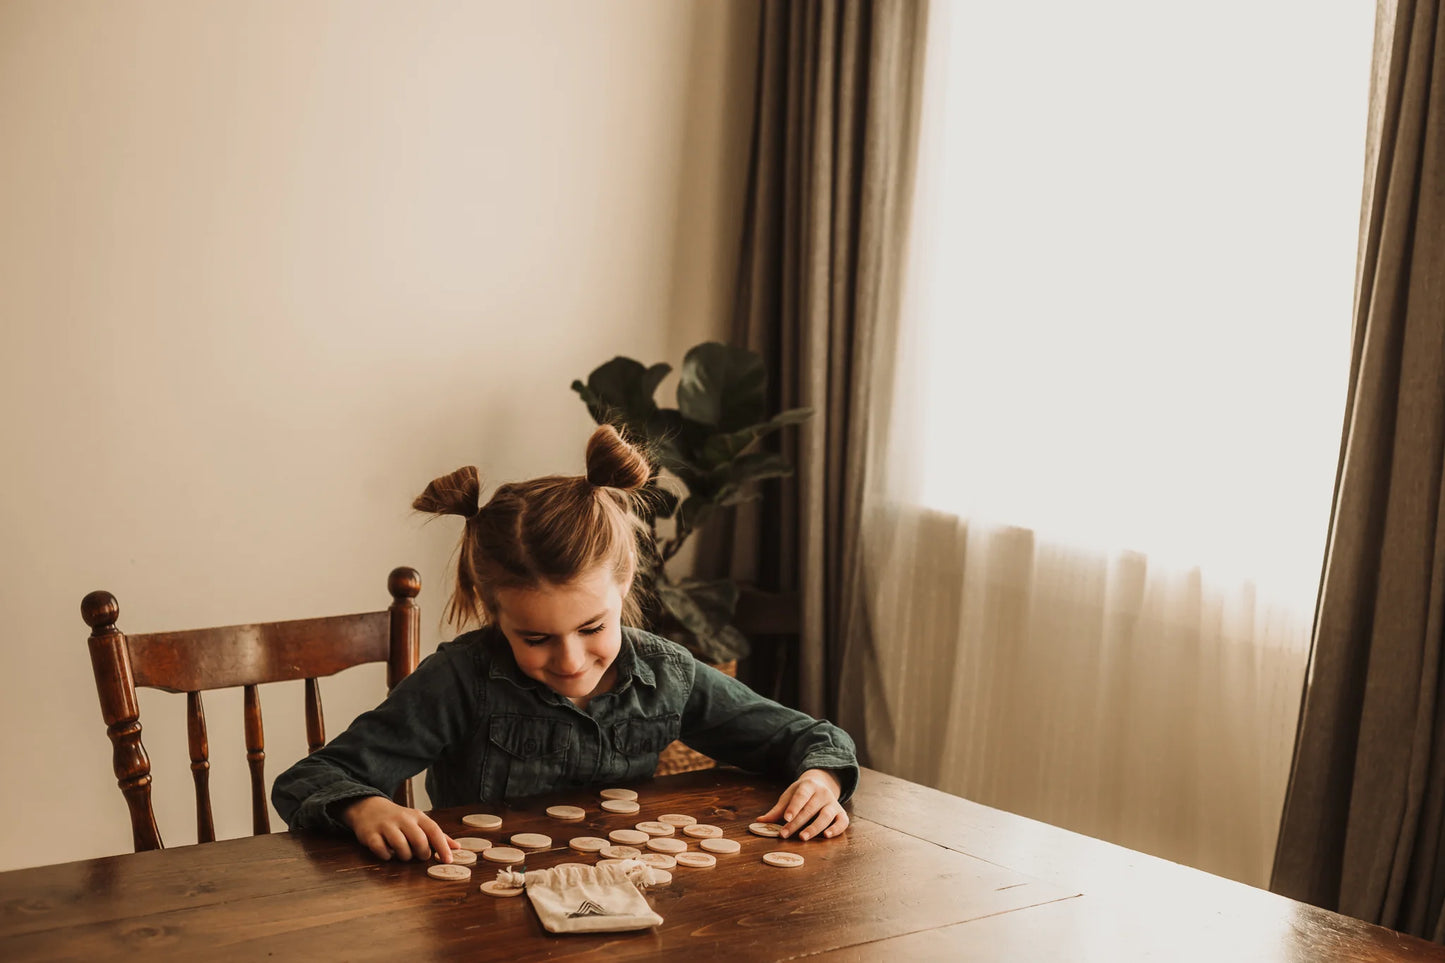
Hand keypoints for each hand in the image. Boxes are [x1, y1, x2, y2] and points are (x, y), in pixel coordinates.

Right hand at [341, 796, 455, 861]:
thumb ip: (438, 835)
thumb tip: (457, 847)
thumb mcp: (419, 822)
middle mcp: (403, 819)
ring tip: (403, 854)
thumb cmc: (399, 819)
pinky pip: (381, 850)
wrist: (370, 808)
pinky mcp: (370, 834)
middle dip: (422, 853)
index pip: (434, 831)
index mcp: (417, 816)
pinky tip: (388, 853)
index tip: (448, 860)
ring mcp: (386, 826)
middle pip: (419, 840)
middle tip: (419, 856)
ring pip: (400, 846)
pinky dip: (386, 856)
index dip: (443, 847)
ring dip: (404, 856)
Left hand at [757, 769, 849, 840]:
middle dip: (797, 823)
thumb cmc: (801, 794)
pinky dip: (836, 829)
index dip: (793, 807)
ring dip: (814, 828)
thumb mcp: (788, 796)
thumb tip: (759, 821)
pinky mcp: (841, 813)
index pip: (800, 796)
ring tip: (803, 837)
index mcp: (808, 786)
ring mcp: (833, 803)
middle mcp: (822, 793)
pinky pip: (842, 822)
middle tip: (785, 834)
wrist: (821, 784)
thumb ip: (777, 810)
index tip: (785, 818)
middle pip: (810, 809)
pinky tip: (827, 836)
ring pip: (826, 816)